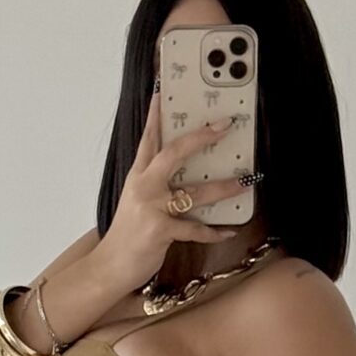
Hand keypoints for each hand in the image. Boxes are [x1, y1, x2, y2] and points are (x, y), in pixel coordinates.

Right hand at [100, 87, 254, 290]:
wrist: (111, 265)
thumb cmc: (129, 233)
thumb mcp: (137, 201)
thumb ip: (156, 184)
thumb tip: (186, 173)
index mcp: (138, 176)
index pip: (148, 138)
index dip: (156, 114)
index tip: (164, 90)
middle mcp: (144, 186)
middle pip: (173, 153)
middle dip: (200, 138)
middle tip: (224, 126)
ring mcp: (152, 208)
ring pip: (193, 192)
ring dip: (222, 187)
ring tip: (244, 182)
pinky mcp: (160, 231)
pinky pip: (195, 230)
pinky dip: (213, 232)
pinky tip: (228, 231)